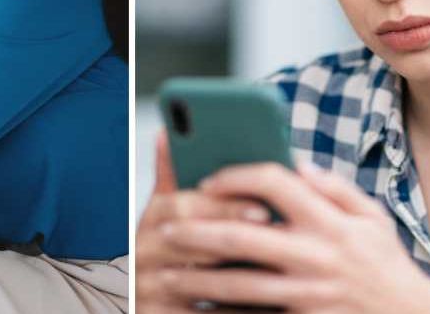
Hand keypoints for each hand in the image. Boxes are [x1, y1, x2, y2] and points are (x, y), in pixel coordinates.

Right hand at [136, 131, 273, 312]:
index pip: (178, 206)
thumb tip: (166, 132)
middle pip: (189, 241)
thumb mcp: (169, 212)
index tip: (263, 208)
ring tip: (285, 272)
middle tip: (278, 238)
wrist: (154, 305)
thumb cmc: (174, 250)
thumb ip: (173, 176)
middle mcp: (143, 254)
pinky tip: (271, 308)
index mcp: (151, 222)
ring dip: (245, 279)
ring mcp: (149, 290)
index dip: (221, 206)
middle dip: (237, 237)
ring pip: (199, 284)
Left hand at [154, 162, 429, 312]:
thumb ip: (333, 187)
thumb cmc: (386, 264)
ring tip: (168, 272)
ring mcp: (308, 293)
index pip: (275, 181)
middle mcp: (317, 255)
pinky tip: (197, 306)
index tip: (208, 179)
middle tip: (165, 227)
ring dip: (197, 277)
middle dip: (197, 229)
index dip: (237, 175)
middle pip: (242, 234)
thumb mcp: (372, 217)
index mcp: (330, 220)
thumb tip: (296, 162)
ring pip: (238, 283)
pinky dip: (221, 312)